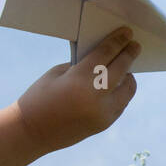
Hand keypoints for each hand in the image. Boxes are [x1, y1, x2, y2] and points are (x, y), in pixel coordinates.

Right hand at [14, 27, 140, 153]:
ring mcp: (102, 113)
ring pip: (127, 90)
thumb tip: (104, 59)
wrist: (30, 132)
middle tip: (135, 46)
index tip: (128, 33)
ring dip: (128, 77)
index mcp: (80, 80)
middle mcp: (96, 97)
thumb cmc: (39, 97)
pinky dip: (121, 93)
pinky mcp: (104, 124)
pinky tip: (118, 85)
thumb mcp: (57, 74)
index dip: (118, 42)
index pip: (106, 55)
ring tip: (126, 68)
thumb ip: (82, 66)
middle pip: (121, 70)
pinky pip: (120, 104)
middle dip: (129, 55)